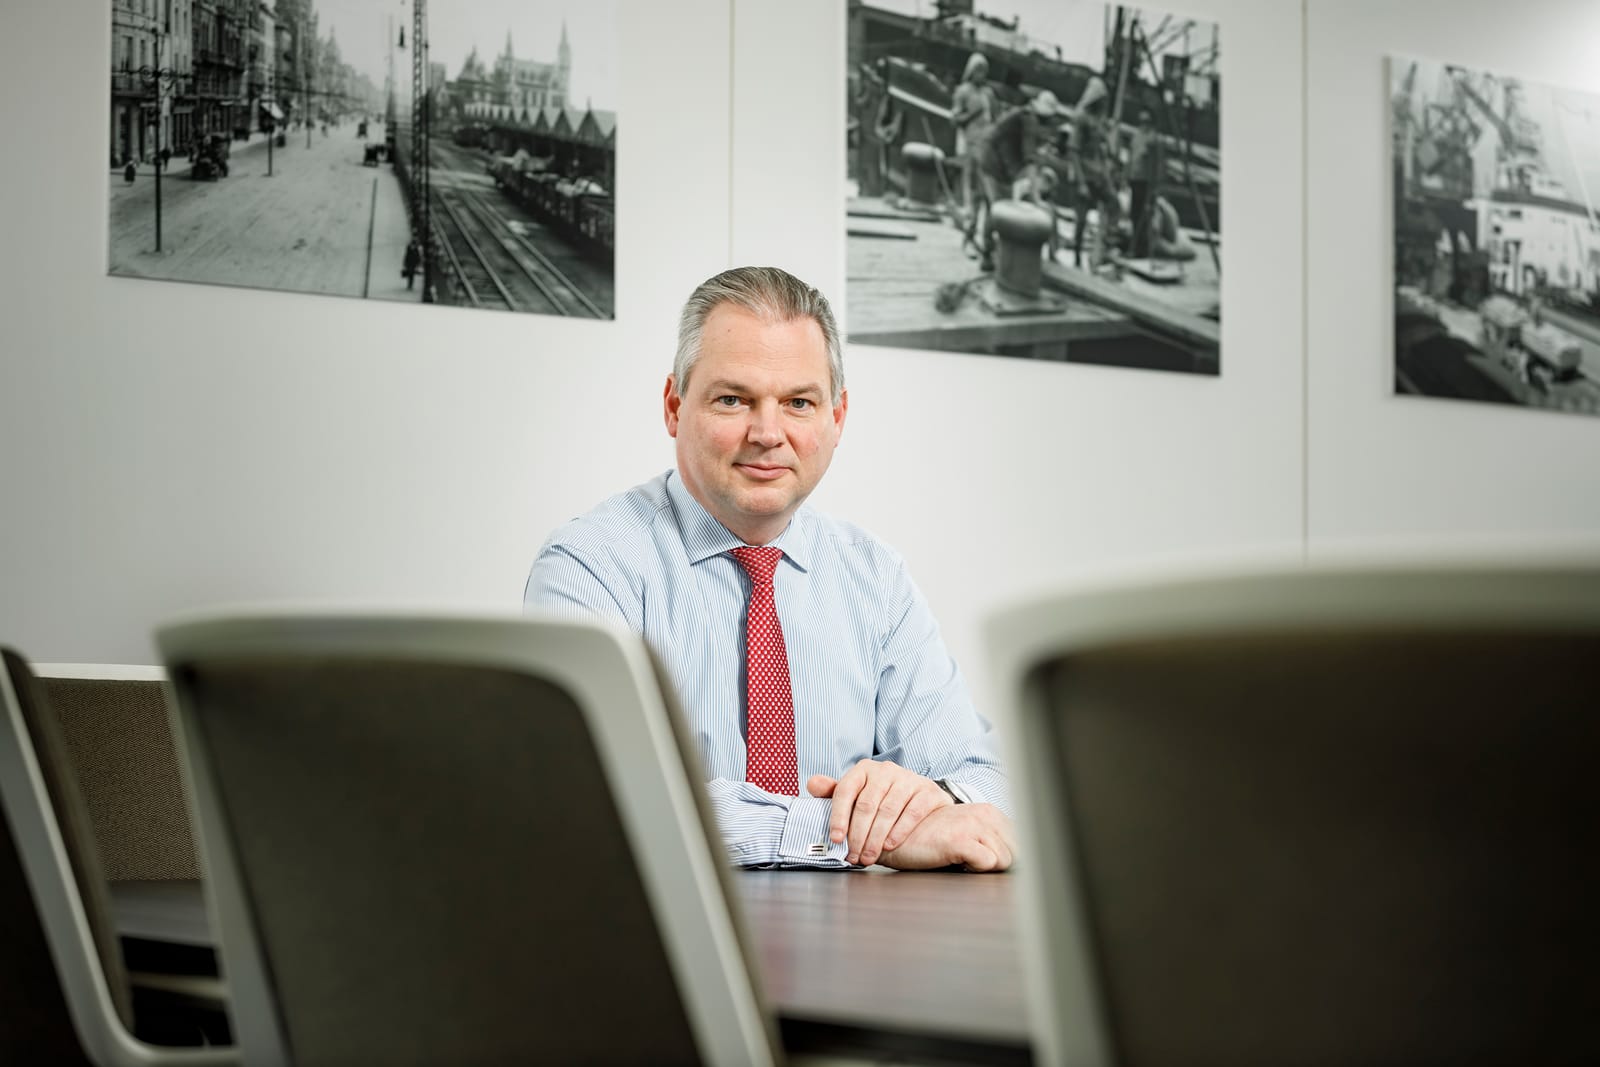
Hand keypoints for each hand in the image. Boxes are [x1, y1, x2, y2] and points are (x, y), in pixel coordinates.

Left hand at [806, 760, 951, 866]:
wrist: (927, 809)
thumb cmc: (886, 804)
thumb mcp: (859, 798)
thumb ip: (835, 793)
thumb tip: (812, 784)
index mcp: (864, 770)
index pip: (845, 791)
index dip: (838, 817)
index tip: (836, 839)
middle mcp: (886, 770)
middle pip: (866, 804)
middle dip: (858, 835)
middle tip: (853, 856)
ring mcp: (908, 779)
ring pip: (887, 810)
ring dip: (875, 838)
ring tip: (869, 857)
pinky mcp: (927, 791)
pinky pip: (911, 812)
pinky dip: (898, 831)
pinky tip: (890, 845)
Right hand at [877, 803, 1015, 871]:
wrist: (894, 837)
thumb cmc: (931, 839)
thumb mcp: (967, 832)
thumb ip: (992, 840)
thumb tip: (1019, 862)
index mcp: (989, 811)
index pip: (1022, 841)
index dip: (1010, 857)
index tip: (993, 863)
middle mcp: (984, 813)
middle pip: (1017, 853)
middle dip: (1000, 864)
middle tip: (975, 864)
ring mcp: (972, 825)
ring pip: (1005, 860)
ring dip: (986, 868)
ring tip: (964, 863)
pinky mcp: (959, 840)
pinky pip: (988, 863)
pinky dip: (976, 870)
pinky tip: (957, 865)